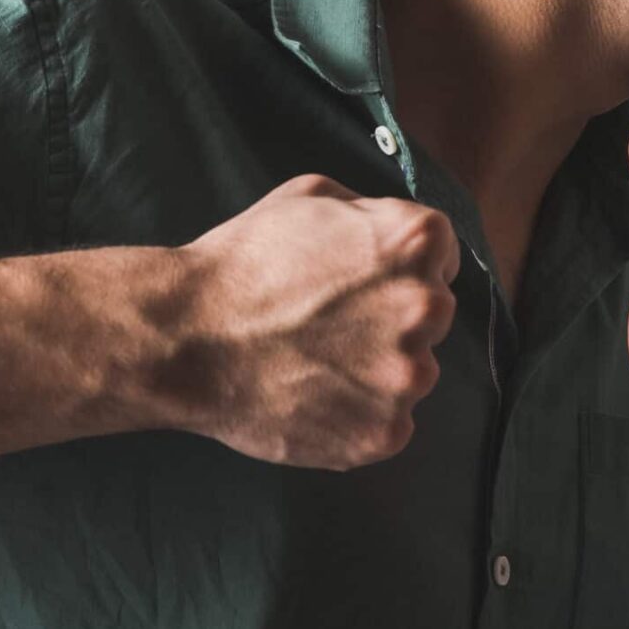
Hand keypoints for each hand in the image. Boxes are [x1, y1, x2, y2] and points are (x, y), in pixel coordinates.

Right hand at [171, 174, 459, 467]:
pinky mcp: (386, 431)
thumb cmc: (242, 264)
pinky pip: (390, 423)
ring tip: (314, 362)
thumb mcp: (309, 197)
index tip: (362, 283)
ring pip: (412, 372)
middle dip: (392, 319)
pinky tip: (314, 396)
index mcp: (415, 241)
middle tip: (330, 325)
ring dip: (377, 370)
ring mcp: (409, 375)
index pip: (441, 257)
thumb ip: (370, 211)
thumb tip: (393, 232)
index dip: (397, 269)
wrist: (187, 338)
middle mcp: (426, 307)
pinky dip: (358, 416)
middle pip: (432, 316)